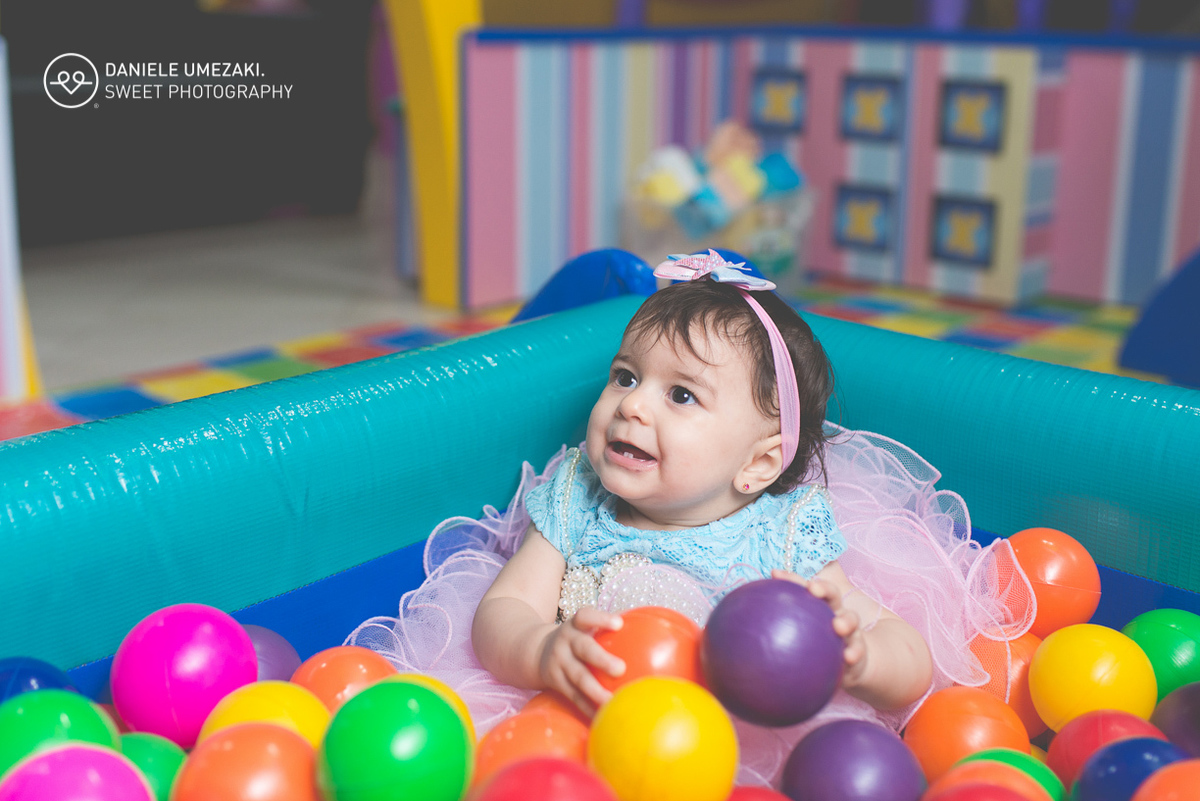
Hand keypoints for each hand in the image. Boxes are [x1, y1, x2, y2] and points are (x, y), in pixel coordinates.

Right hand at [537, 606, 625, 715]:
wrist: (536, 652)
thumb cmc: (576, 639)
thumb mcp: (583, 627)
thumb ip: (607, 628)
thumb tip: (651, 628)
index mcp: (575, 626)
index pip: (585, 616)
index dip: (601, 618)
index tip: (619, 623)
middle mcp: (565, 642)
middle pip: (583, 649)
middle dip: (601, 659)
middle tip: (620, 668)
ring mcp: (558, 663)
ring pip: (578, 677)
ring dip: (595, 691)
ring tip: (612, 701)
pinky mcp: (556, 683)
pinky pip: (574, 697)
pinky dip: (587, 708)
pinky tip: (602, 717)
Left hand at [771, 569, 869, 687]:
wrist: (845, 666)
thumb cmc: (812, 649)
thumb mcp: (791, 642)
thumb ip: (765, 637)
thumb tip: (723, 636)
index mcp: (814, 608)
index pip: (801, 588)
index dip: (790, 579)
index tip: (775, 574)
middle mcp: (832, 613)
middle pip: (830, 595)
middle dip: (823, 589)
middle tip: (813, 590)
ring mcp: (848, 631)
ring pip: (850, 619)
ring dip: (846, 620)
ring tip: (838, 626)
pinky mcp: (858, 649)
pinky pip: (858, 651)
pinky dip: (855, 652)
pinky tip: (848, 658)